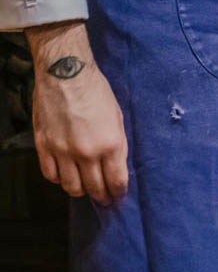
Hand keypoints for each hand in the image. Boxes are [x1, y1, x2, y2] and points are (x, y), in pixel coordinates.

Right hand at [26, 22, 127, 204]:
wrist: (66, 72)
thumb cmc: (96, 90)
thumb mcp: (117, 115)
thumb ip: (118, 143)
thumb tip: (117, 165)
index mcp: (110, 142)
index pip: (116, 180)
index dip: (118, 193)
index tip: (118, 197)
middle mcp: (86, 152)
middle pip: (94, 188)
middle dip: (102, 196)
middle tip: (104, 199)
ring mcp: (63, 152)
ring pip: (71, 187)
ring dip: (80, 190)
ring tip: (85, 188)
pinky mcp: (44, 148)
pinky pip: (51, 176)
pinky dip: (59, 180)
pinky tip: (66, 175)